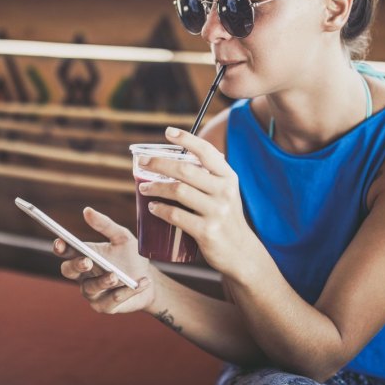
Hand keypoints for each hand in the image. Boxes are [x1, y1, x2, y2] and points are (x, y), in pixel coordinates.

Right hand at [54, 207, 154, 313]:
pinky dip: (125, 292)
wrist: (149, 281)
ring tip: (116, 276)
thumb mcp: (122, 237)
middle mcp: (83, 276)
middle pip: (69, 271)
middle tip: (88, 261)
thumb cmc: (131, 257)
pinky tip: (139, 283)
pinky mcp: (104, 307)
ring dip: (103, 281)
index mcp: (84, 256)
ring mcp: (92, 293)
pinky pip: (110, 300)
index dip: (60, 247)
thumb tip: (86, 210)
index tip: (61, 241)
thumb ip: (105, 225)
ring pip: (90, 288)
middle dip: (77, 266)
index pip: (66, 252)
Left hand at [137, 127, 254, 276]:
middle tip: (142, 163)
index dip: (186, 139)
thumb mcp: (226, 192)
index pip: (207, 151)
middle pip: (185, 170)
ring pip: (178, 191)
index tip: (168, 132)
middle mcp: (224, 192)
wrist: (241, 253)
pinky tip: (152, 208)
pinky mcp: (207, 232)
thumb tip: (178, 157)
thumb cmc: (226, 218)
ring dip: (155, 187)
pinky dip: (160, 210)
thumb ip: (209, 176)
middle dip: (159, 163)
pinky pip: (176, 215)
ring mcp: (217, 212)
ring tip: (143, 187)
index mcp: (228, 177)